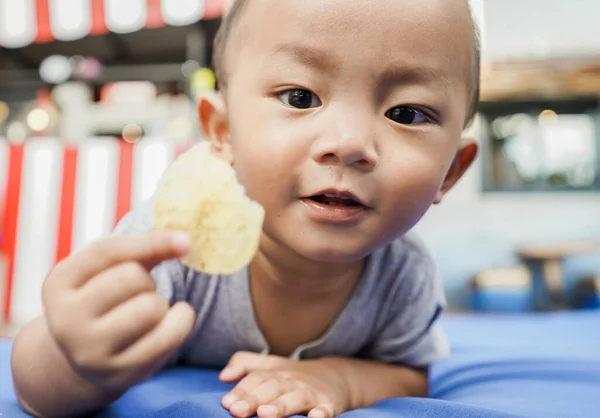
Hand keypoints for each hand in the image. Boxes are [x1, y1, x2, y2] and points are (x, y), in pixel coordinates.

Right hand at [42, 231, 195, 391]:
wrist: (85, 356)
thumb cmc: (105, 299)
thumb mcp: (108, 269)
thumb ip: (142, 250)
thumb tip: (184, 241)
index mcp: (58, 283)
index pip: (108, 252)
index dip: (152, 241)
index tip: (187, 240)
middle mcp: (66, 320)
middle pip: (132, 277)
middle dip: (147, 280)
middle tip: (138, 293)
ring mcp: (91, 352)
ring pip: (151, 307)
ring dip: (160, 304)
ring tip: (146, 312)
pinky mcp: (120, 373)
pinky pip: (168, 337)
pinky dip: (180, 322)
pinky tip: (170, 322)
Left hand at [219, 352, 350, 417]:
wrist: (335, 377)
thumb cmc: (293, 377)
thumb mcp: (269, 366)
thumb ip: (244, 364)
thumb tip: (222, 376)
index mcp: (275, 373)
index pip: (256, 378)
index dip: (241, 390)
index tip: (227, 403)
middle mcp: (292, 382)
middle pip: (272, 388)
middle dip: (254, 399)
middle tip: (237, 411)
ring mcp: (310, 393)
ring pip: (295, 398)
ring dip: (281, 406)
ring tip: (265, 414)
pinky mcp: (328, 405)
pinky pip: (326, 410)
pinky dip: (321, 414)